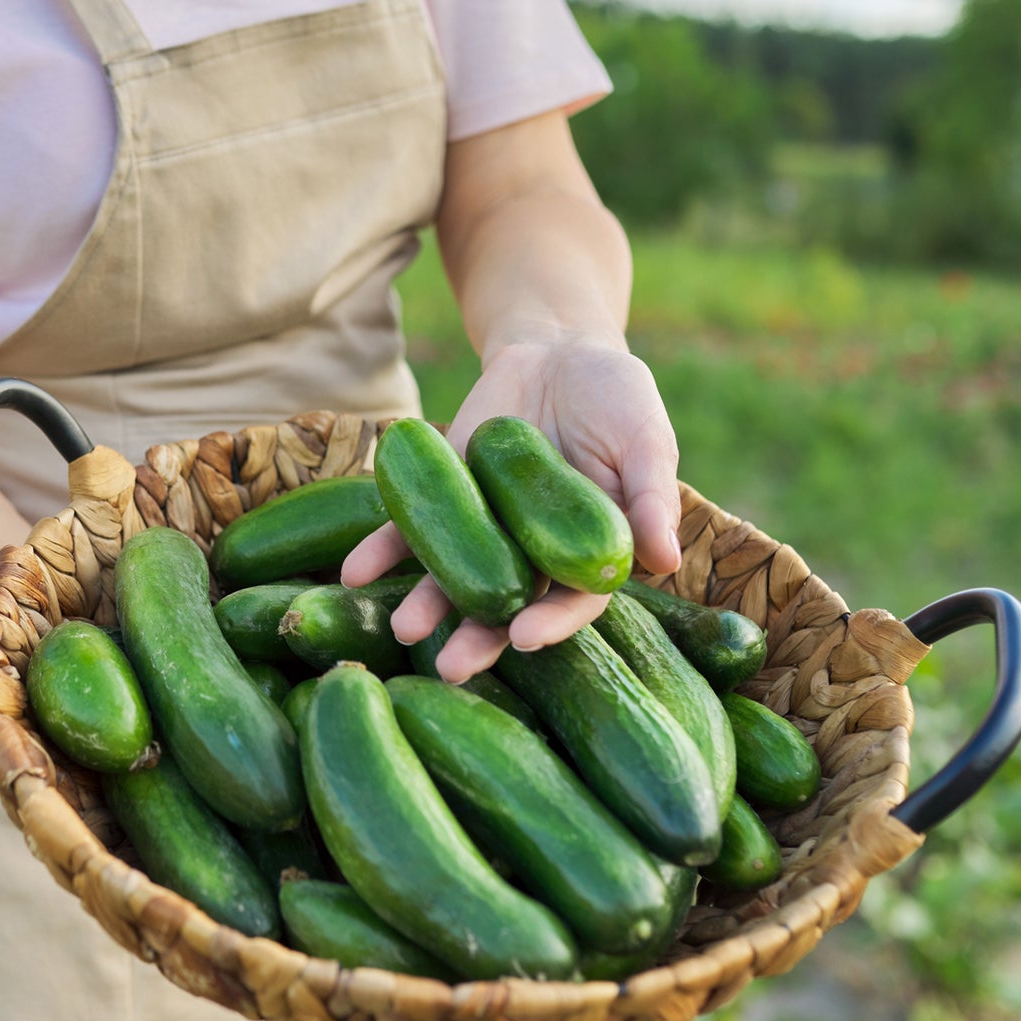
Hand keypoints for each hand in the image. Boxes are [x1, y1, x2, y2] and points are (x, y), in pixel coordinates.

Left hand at [342, 337, 680, 681]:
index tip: (524, 638)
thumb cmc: (618, 398)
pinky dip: (382, 549)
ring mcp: (484, 528)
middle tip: (450, 669)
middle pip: (506, 605)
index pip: (571, 602)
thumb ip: (650, 496)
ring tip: (403, 632)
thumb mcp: (644, 438)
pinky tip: (354, 571)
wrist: (557, 351)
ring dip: (427, 606)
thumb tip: (666, 559)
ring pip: (454, 578)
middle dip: (478, 638)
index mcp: (588, 554)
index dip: (551, 623)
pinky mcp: (445, 495)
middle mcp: (533, 554)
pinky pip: (410, 529)